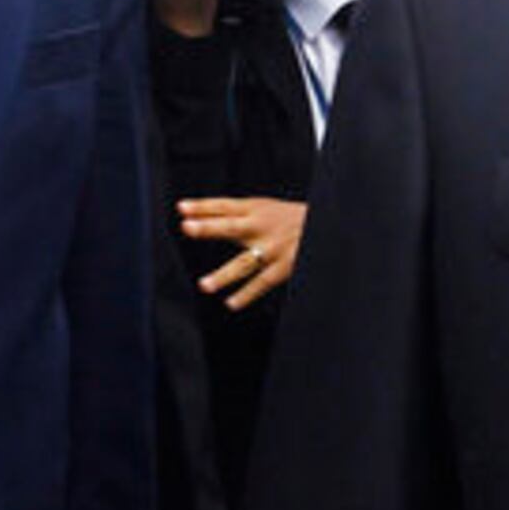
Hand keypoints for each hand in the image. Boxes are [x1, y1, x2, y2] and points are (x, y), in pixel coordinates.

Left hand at [182, 197, 306, 312]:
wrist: (326, 224)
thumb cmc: (291, 218)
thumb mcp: (265, 208)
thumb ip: (236, 215)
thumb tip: (200, 217)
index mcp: (256, 209)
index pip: (225, 206)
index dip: (203, 207)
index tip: (182, 208)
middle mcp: (262, 226)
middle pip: (231, 227)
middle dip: (209, 227)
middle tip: (187, 228)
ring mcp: (272, 248)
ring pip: (244, 262)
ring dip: (224, 275)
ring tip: (205, 285)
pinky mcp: (283, 267)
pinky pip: (261, 283)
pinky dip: (246, 294)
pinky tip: (231, 303)